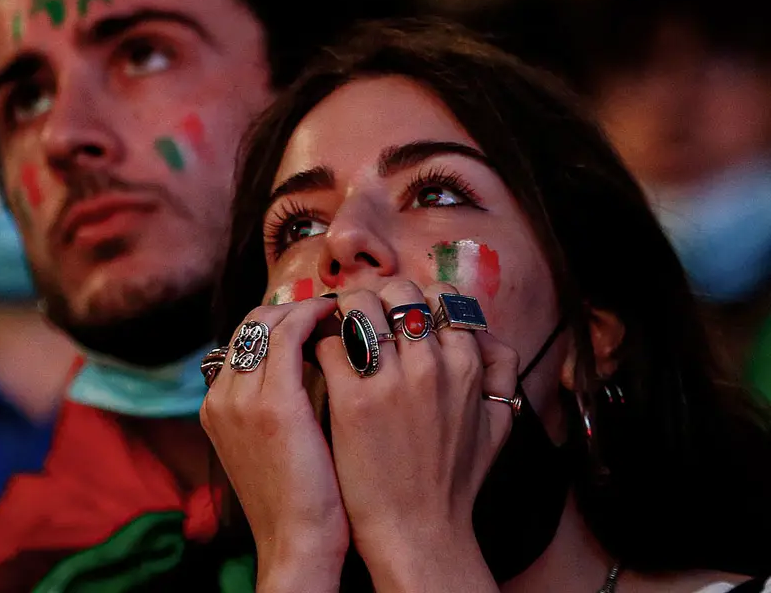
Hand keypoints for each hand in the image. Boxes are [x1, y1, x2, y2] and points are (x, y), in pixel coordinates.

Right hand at [201, 298, 347, 592]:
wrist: (297, 547)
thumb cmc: (300, 503)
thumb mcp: (270, 450)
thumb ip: (274, 410)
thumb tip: (303, 375)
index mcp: (215, 407)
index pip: (242, 341)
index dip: (277, 322)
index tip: (313, 318)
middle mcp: (221, 396)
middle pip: (249, 324)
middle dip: (289, 308)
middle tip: (330, 306)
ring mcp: (242, 398)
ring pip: (267, 321)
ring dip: (304, 307)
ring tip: (339, 309)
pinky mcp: (274, 403)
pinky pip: (289, 335)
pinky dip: (313, 317)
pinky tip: (338, 319)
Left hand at [314, 280, 517, 591]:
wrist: (417, 530)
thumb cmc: (454, 479)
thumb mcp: (498, 423)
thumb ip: (499, 371)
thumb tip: (484, 331)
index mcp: (467, 365)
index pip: (440, 295)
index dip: (415, 299)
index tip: (397, 314)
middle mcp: (431, 365)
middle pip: (398, 291)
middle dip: (378, 297)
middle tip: (362, 318)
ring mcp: (390, 381)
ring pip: (359, 306)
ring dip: (344, 313)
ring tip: (338, 331)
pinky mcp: (351, 399)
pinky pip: (330, 342)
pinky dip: (322, 344)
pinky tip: (322, 361)